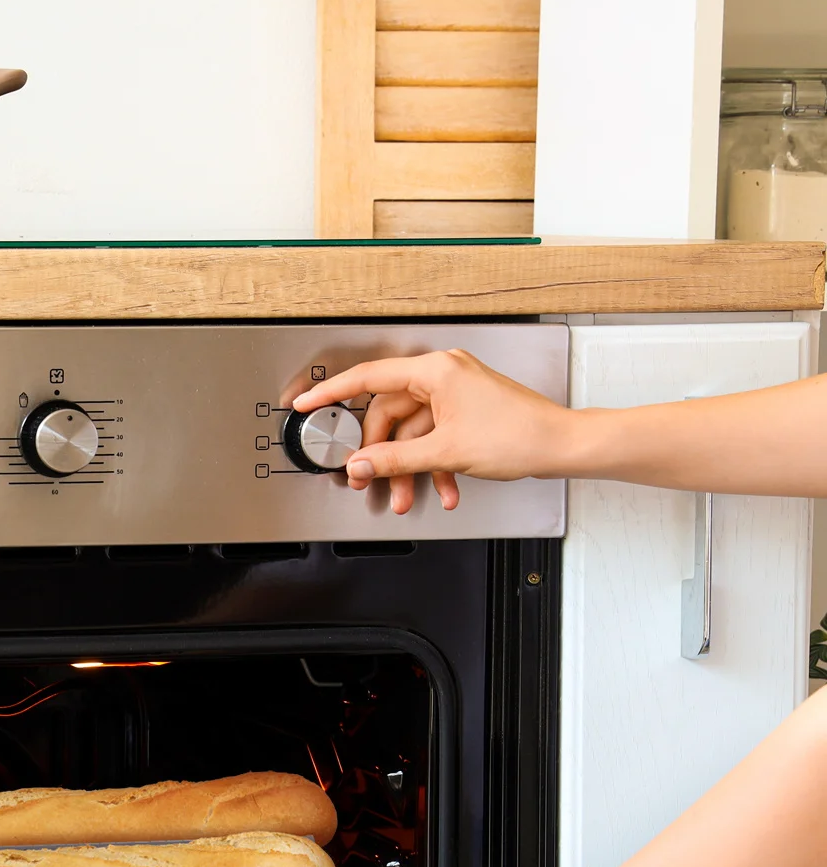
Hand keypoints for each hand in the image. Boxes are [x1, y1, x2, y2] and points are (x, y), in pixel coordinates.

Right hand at [284, 348, 577, 515]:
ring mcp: (455, 393)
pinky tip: (440, 488)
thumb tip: (360, 464)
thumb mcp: (445, 452)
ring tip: (405, 495)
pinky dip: (432, 465)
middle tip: (367, 478)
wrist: (560, 445)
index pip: (368, 378)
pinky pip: (433, 437)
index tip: (307, 405)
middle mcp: (443, 375)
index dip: (332, 394)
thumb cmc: (519, 435)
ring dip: (407, 468)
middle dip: (380, 454)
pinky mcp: (465, 412)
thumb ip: (395, 459)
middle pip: (389, 415)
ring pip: (411, 432)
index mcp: (435, 371)